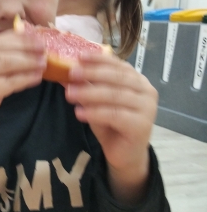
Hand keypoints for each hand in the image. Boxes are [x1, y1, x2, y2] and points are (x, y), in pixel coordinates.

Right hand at [0, 30, 45, 144]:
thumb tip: (25, 42)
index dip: (19, 37)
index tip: (37, 37)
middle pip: (1, 48)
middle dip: (26, 46)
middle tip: (44, 48)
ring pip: (5, 63)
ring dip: (28, 61)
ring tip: (43, 63)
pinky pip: (8, 83)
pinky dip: (25, 79)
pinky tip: (36, 78)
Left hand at [65, 53, 157, 203]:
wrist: (125, 154)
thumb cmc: (111, 124)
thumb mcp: (95, 102)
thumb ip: (86, 86)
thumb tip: (63, 72)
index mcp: (137, 80)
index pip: (118, 65)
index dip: (98, 59)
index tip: (78, 56)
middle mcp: (146, 90)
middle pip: (117, 78)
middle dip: (92, 74)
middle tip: (71, 73)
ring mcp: (147, 107)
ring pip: (115, 95)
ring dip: (90, 93)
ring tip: (69, 94)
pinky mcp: (142, 125)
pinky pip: (115, 115)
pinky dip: (95, 112)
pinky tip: (79, 113)